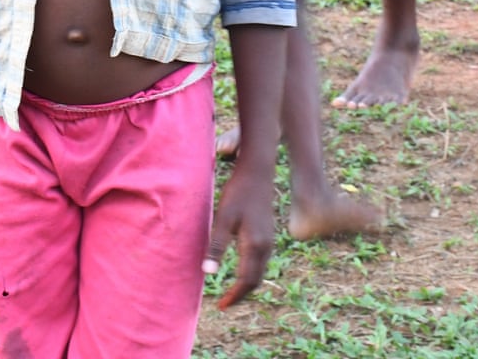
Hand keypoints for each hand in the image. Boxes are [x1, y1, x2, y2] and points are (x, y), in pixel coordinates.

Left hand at [203, 165, 274, 309]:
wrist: (257, 172)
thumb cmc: (238, 192)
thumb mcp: (224, 218)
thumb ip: (217, 245)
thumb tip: (208, 272)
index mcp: (255, 246)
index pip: (246, 281)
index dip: (234, 296)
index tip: (221, 306)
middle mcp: (266, 246)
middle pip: (255, 280)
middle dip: (241, 294)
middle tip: (225, 303)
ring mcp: (269, 239)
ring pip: (260, 271)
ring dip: (247, 283)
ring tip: (231, 290)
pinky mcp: (268, 232)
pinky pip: (261, 260)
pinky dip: (252, 271)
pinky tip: (241, 267)